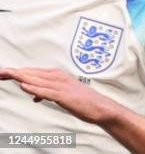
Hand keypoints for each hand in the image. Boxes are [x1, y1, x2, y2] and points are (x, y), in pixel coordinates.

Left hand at [0, 67, 116, 123]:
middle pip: (32, 74)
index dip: (17, 72)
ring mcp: (62, 86)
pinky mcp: (65, 96)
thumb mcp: (62, 95)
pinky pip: (47, 91)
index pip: (33, 72)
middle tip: (0, 72)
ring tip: (6, 74)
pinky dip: (35, 88)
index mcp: (58, 75)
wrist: (100, 107)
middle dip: (14, 73)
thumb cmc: (82, 101)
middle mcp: (59, 77)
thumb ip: (47, 93)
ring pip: (37, 80)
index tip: (3, 72)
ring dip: (20, 77)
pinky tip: (25, 86)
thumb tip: (34, 95)